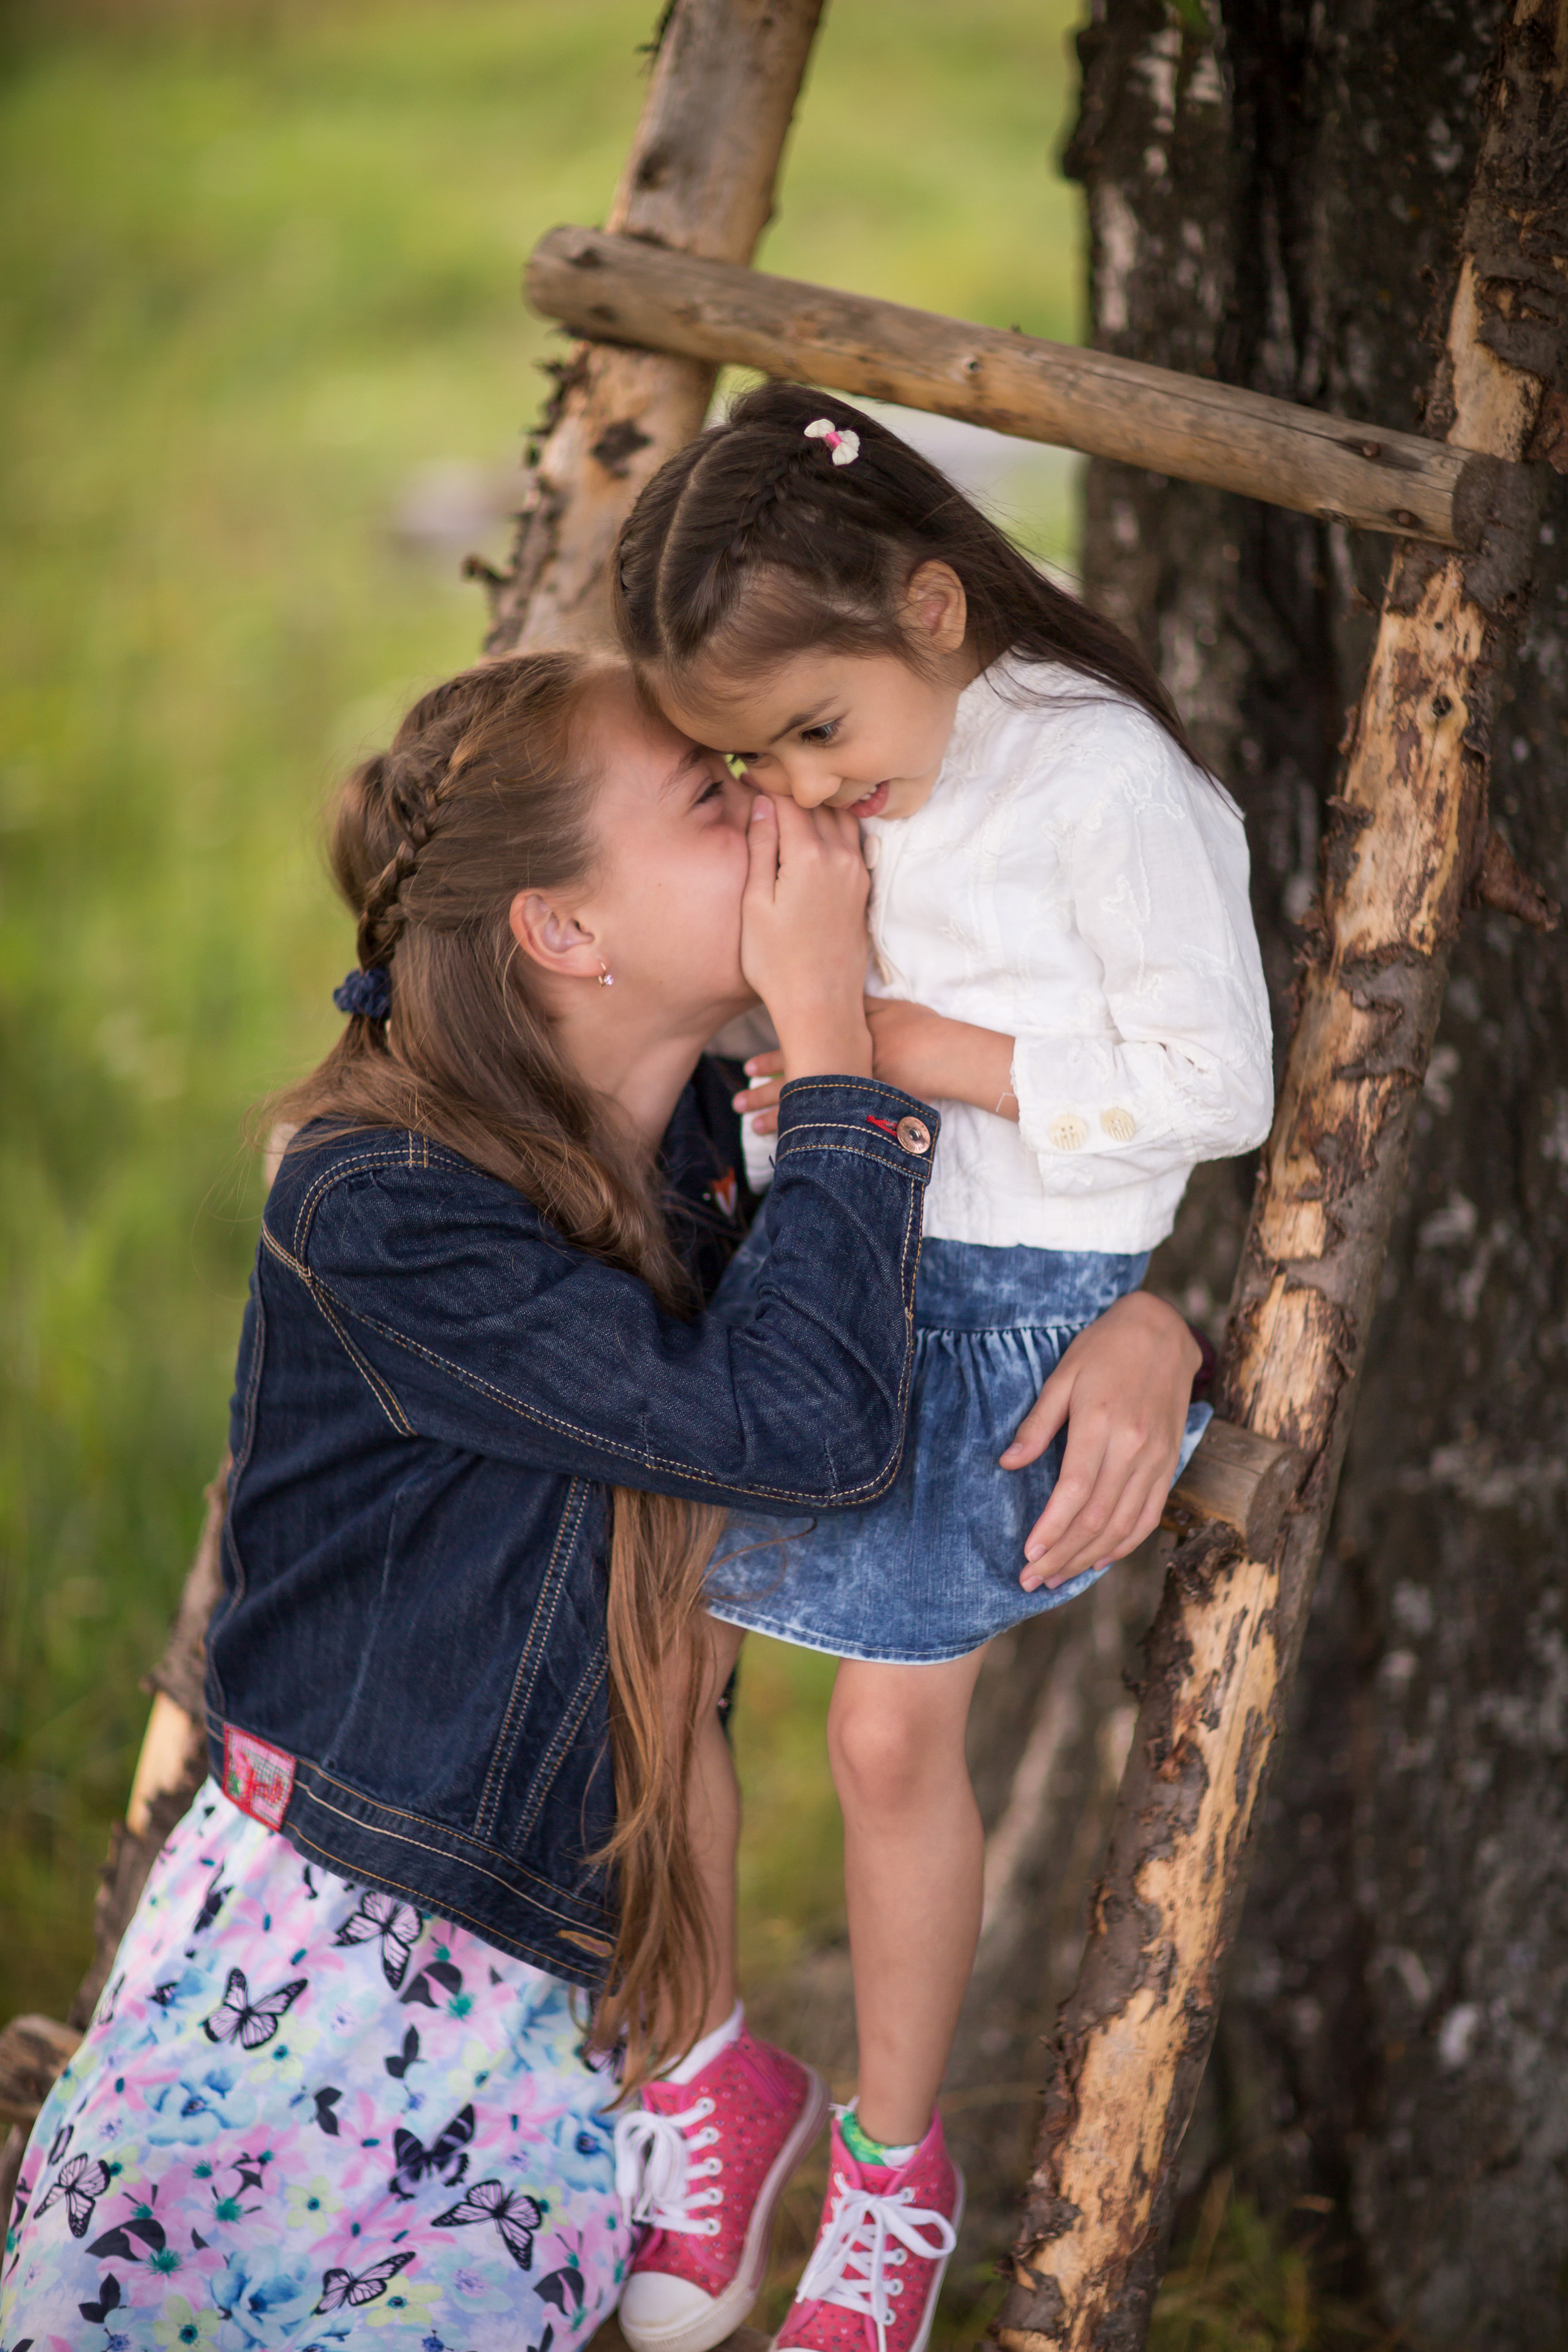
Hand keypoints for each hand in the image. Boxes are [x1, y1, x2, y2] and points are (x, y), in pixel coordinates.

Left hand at [732, 995, 1017, 1134]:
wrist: (943, 1053)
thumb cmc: (917, 1026)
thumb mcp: (882, 1006)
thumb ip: (856, 1005)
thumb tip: (832, 992)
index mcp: (837, 1043)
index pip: (794, 1053)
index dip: (769, 1062)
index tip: (747, 1068)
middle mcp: (838, 1071)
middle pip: (792, 1085)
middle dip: (761, 1097)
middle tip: (737, 1104)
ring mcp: (850, 1095)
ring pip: (805, 1111)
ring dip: (777, 1120)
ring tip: (752, 1128)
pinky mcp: (865, 1112)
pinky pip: (830, 1128)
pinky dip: (810, 1137)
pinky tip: (792, 1146)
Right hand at [738, 796, 871, 1083]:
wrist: (821, 1005)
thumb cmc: (776, 963)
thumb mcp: (755, 904)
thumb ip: (761, 848)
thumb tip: (764, 803)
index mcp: (809, 857)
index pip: (789, 799)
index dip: (767, 780)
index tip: (747, 770)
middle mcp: (840, 858)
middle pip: (818, 803)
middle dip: (792, 787)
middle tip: (765, 775)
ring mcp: (856, 873)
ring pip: (841, 818)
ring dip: (817, 805)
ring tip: (789, 801)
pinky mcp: (863, 888)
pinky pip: (852, 840)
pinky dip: (833, 825)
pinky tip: (814, 831)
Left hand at [1001, 1290, 1201, 1589]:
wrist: (1164, 1330)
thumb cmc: (1104, 1348)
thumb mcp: (1062, 1375)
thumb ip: (1037, 1424)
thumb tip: (1008, 1464)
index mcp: (1101, 1423)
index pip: (1074, 1492)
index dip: (1051, 1529)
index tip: (1028, 1555)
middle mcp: (1134, 1446)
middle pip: (1098, 1518)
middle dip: (1062, 1555)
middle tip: (1032, 1580)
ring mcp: (1157, 1458)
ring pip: (1124, 1525)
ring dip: (1088, 1557)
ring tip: (1057, 1579)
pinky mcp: (1170, 1463)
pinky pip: (1150, 1515)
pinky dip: (1125, 1544)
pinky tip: (1099, 1560)